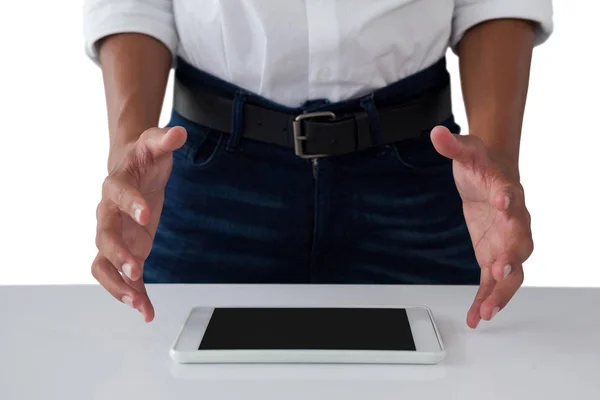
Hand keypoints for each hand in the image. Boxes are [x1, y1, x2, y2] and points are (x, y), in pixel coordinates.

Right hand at [92, 126, 186, 321]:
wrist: (132, 169)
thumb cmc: (143, 158)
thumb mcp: (154, 144)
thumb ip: (165, 140)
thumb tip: (179, 133)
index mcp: (115, 185)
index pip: (117, 195)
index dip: (130, 204)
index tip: (147, 216)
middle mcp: (108, 213)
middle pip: (103, 236)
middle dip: (118, 254)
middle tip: (136, 269)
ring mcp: (115, 236)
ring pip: (103, 263)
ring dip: (118, 284)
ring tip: (138, 302)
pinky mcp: (125, 251)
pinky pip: (121, 277)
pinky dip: (133, 294)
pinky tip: (146, 311)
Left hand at [431, 126, 532, 328]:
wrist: (491, 174)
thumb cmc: (482, 164)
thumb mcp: (465, 151)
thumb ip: (452, 145)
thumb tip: (437, 133)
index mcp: (508, 192)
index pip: (512, 198)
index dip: (510, 202)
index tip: (506, 205)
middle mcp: (514, 221)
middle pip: (520, 242)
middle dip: (511, 258)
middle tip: (500, 271)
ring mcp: (505, 242)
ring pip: (512, 271)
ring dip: (501, 291)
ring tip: (485, 310)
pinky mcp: (493, 255)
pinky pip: (493, 282)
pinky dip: (486, 298)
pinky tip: (476, 316)